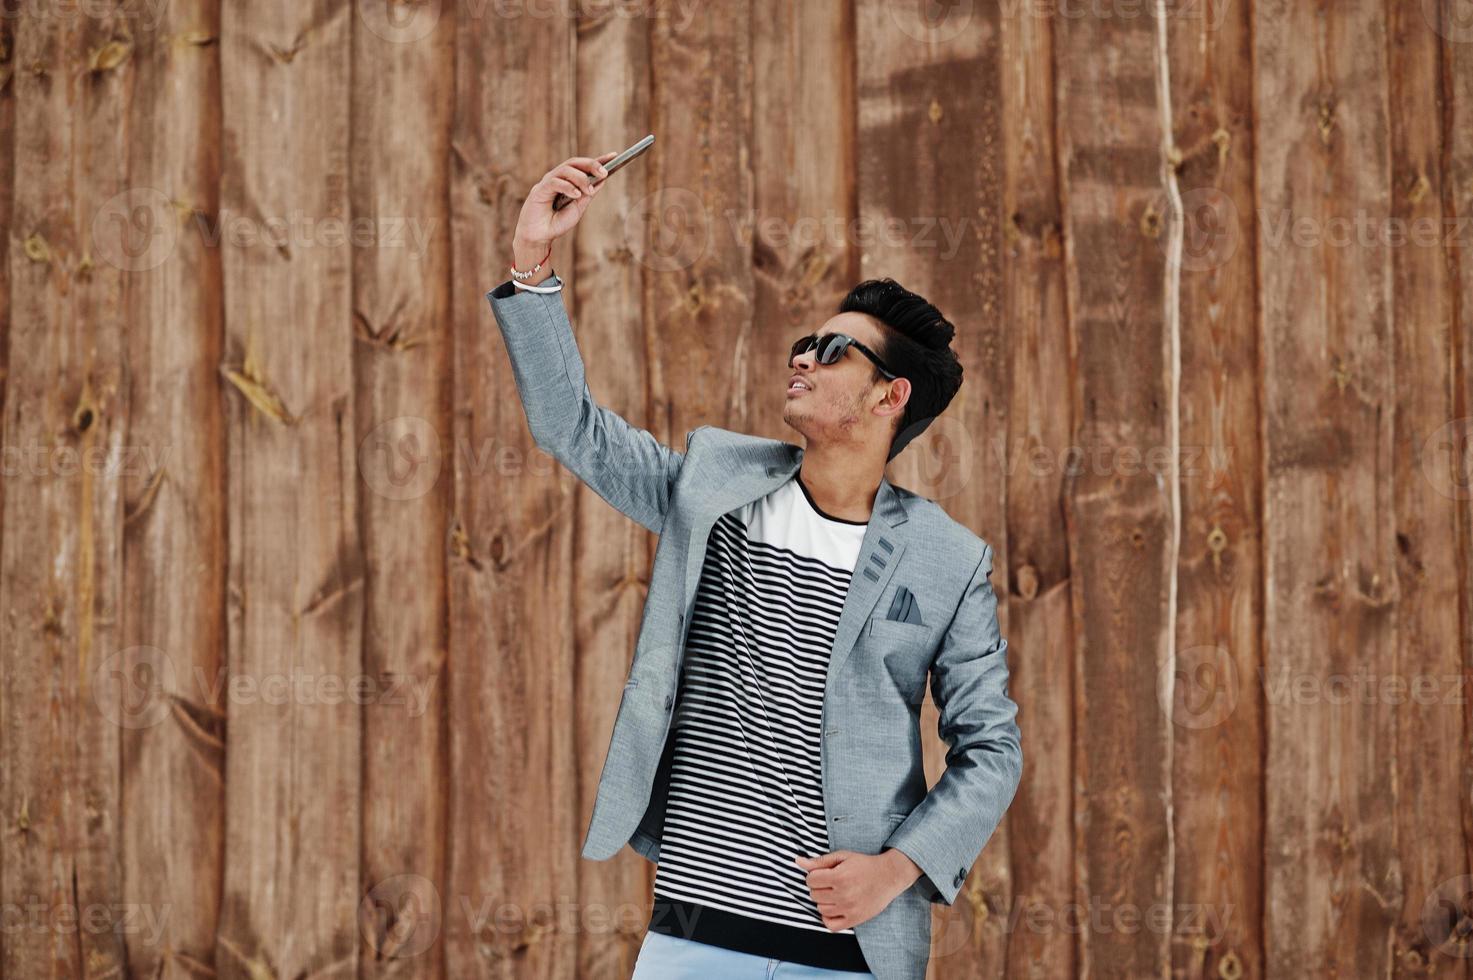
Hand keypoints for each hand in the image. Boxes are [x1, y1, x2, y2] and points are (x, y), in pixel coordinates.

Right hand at [513, 151, 618, 251]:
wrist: (539, 237)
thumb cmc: (557, 223)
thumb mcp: (578, 208)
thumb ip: (588, 194)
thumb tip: (602, 179)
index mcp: (568, 181)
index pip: (583, 166)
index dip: (598, 160)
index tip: (614, 155)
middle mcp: (558, 178)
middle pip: (574, 163)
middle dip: (591, 165)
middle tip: (604, 172)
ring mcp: (548, 182)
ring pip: (566, 170)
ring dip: (581, 179)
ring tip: (589, 191)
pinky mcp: (539, 190)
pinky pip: (555, 182)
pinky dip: (567, 187)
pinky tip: (576, 195)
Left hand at [794, 849, 915, 930]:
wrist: (888, 876)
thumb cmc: (864, 864)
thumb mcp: (842, 857)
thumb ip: (819, 861)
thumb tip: (797, 861)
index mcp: (839, 877)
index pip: (810, 880)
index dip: (814, 875)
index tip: (823, 874)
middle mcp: (843, 894)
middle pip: (814, 895)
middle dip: (819, 887)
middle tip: (830, 883)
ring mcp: (849, 909)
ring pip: (821, 909)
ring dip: (824, 901)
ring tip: (834, 894)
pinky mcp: (855, 919)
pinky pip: (831, 925)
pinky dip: (828, 917)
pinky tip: (834, 907)